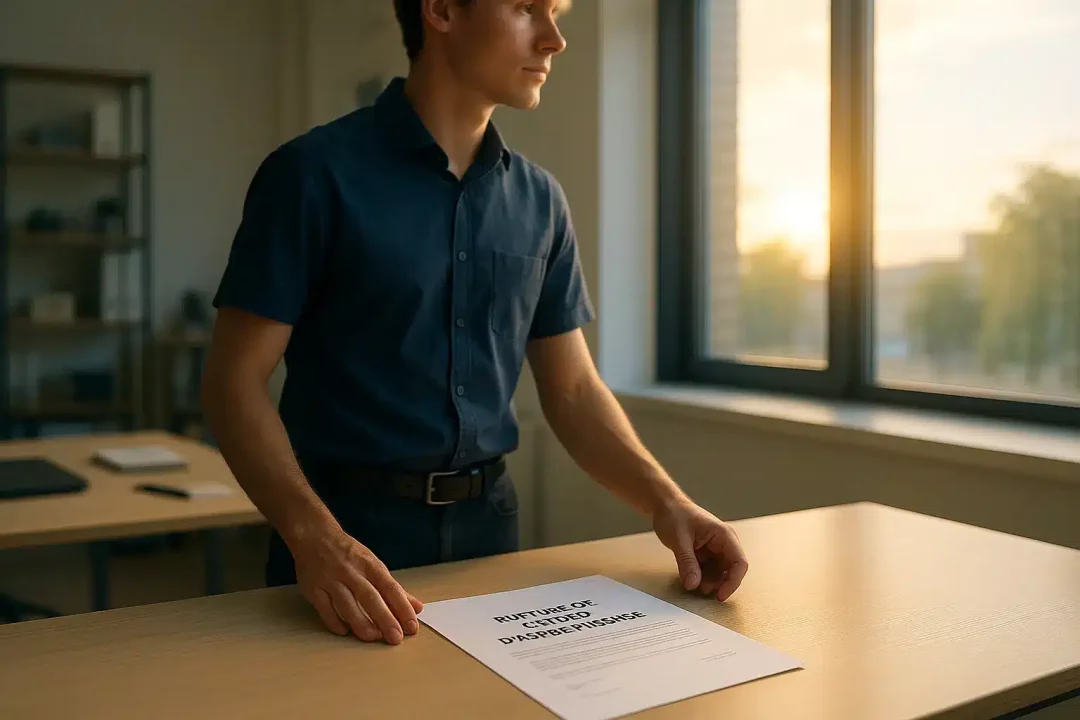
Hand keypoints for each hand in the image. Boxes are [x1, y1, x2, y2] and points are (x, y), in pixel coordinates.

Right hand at [288, 525, 423, 643]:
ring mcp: (330, 580)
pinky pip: (325, 609)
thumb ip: (393, 588)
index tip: (411, 625)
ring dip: (361, 623)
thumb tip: (416, 607)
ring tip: (374, 637)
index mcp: (369, 564)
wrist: (314, 535)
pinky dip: (335, 622)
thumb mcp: (372, 564)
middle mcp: (351, 571)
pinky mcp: (313, 588)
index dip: (401, 607)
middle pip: (370, 597)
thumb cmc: (348, 553)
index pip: (390, 587)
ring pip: (347, 605)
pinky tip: (345, 632)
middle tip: (396, 638)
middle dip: (385, 619)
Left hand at [652, 497, 747, 601]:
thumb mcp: (679, 540)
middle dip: (718, 583)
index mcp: (724, 535)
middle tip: (701, 591)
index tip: (720, 596)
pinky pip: (708, 570)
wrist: (664, 506)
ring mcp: (715, 549)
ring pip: (719, 573)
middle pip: (731, 570)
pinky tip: (689, 578)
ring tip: (691, 583)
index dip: (733, 582)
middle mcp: (724, 543)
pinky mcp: (706, 554)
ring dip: (708, 582)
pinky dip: (700, 577)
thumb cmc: (674, 515)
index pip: (739, 563)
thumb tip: (693, 584)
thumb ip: (687, 562)